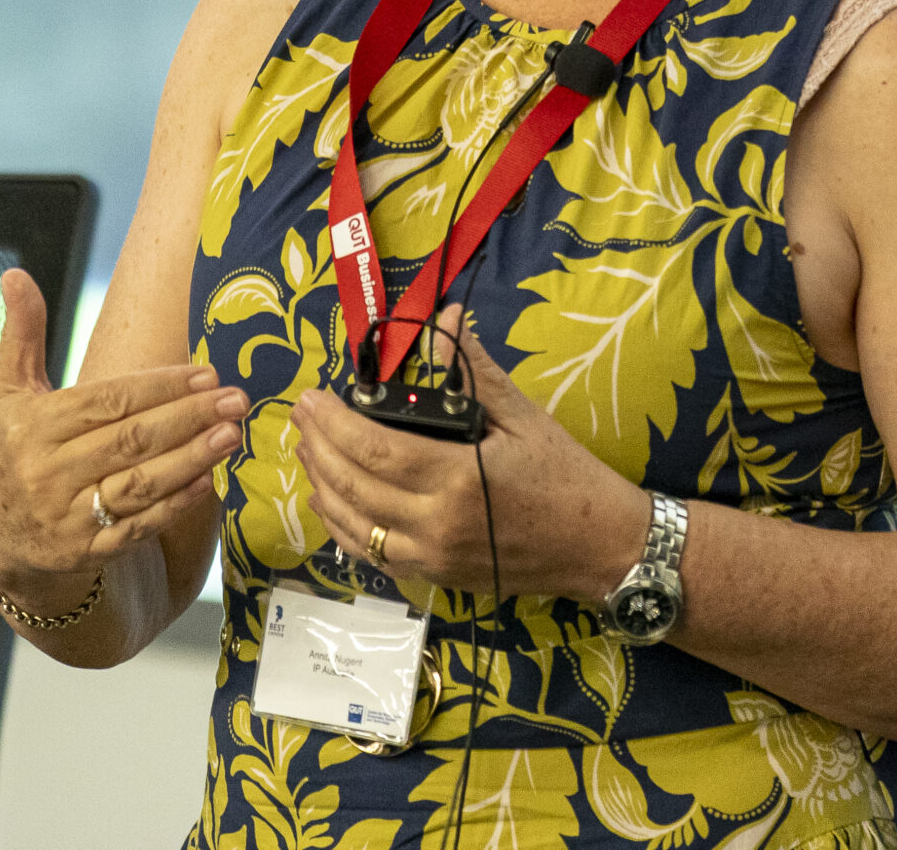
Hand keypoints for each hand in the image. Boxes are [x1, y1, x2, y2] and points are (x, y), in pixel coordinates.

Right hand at [0, 269, 244, 610]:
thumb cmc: (12, 449)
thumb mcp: (8, 393)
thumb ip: (21, 334)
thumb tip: (15, 273)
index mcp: (32, 427)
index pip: (108, 402)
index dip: (161, 387)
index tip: (207, 373)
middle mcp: (46, 473)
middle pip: (130, 441)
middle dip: (188, 418)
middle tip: (237, 399)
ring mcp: (66, 517)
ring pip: (138, 485)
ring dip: (191, 460)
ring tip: (233, 435)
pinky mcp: (85, 553)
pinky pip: (137, 527)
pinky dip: (174, 505)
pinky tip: (208, 480)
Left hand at [292, 305, 650, 608]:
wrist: (597, 543)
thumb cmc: (563, 474)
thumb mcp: (522, 414)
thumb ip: (474, 369)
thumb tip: (445, 318)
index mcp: (458, 478)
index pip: (376, 452)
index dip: (335, 425)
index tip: (313, 400)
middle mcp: (437, 525)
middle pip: (355, 488)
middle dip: (318, 449)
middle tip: (299, 417)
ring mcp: (433, 558)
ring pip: (355, 527)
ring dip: (322, 488)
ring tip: (306, 452)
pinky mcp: (435, 577)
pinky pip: (373, 556)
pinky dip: (344, 528)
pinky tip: (331, 502)